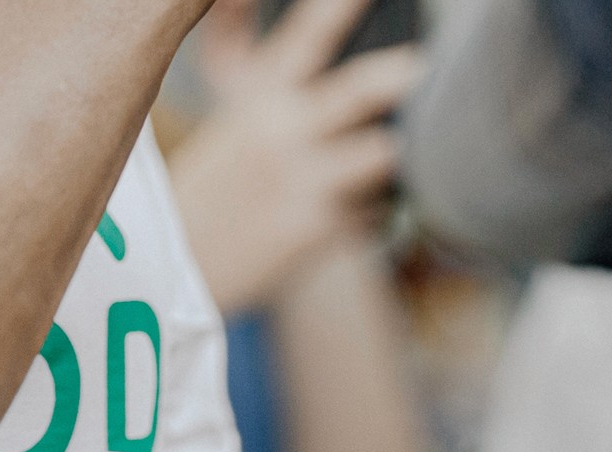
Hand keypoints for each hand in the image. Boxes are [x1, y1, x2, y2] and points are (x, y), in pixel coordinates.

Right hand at [168, 0, 422, 314]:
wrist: (182, 267)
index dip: (340, 6)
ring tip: (404, 151)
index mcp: (258, 96)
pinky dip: (377, 208)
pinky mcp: (315, 230)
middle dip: (401, 75)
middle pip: (360, 90)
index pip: (307, 36)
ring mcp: (300, 182)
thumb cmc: (216, 182)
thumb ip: (247, 53)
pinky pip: (375, 209)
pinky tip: (358, 210)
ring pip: (381, 153)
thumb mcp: (229, 111)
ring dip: (395, 153)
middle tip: (429, 65)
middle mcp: (280, 132)